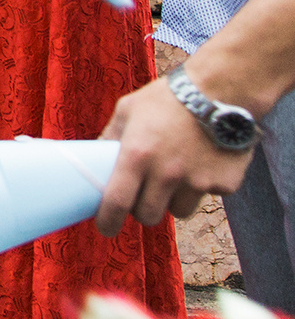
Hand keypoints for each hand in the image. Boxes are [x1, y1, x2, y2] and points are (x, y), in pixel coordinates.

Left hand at [95, 75, 250, 232]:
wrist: (222, 90)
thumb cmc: (167, 98)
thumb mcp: (128, 109)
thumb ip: (111, 137)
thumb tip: (94, 157)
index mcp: (136, 155)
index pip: (116, 202)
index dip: (107, 221)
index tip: (105, 228)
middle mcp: (166, 173)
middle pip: (148, 216)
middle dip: (142, 210)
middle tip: (144, 194)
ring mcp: (197, 181)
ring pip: (179, 211)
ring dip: (173, 199)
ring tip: (176, 171)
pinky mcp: (224, 184)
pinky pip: (207, 196)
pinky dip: (202, 185)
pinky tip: (203, 160)